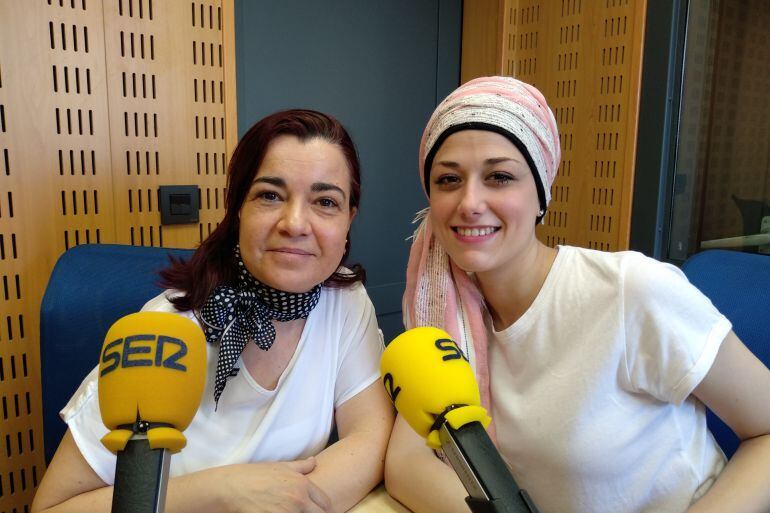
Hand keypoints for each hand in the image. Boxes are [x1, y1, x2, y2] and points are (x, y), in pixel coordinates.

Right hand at [216, 457, 330, 512]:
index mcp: (302, 484)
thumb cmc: (254, 475)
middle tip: (304, 512)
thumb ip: (301, 466)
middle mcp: (298, 499)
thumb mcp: (280, 466)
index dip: (323, 508)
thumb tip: (314, 461)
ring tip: (289, 511)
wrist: (231, 487)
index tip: (317, 510)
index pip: (325, 502)